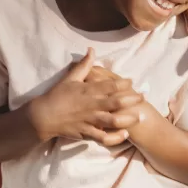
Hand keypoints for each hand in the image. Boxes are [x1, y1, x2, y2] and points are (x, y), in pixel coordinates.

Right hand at [28, 49, 143, 144]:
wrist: (44, 116)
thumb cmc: (57, 95)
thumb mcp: (70, 77)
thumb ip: (84, 65)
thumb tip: (92, 50)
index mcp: (88, 90)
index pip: (110, 85)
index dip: (124, 83)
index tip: (131, 81)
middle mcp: (92, 105)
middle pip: (117, 102)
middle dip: (132, 99)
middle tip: (143, 97)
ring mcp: (90, 120)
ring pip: (113, 120)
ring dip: (128, 118)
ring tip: (138, 116)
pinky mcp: (87, 132)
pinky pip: (104, 137)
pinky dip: (115, 137)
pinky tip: (125, 134)